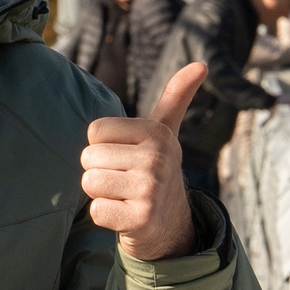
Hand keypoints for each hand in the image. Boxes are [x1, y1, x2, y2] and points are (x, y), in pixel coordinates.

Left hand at [81, 60, 203, 261]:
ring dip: (101, 193)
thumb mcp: (165, 131)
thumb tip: (201, 65)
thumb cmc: (155, 170)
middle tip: (124, 180)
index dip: (103, 147)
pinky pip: (96, 210)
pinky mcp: (142, 219)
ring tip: (124, 195)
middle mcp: (157, 157)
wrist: (170, 225)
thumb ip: (176, 97)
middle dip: (100, 171)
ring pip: (89, 182)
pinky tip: (125, 215)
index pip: (94, 131)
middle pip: (88, 157)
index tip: (125, 157)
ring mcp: (151, 189)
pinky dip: (104, 216)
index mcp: (157, 132)